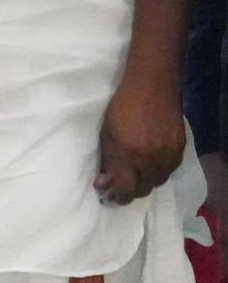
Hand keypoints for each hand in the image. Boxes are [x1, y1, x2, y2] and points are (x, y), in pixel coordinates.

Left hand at [94, 74, 185, 204]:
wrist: (152, 87)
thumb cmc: (122, 106)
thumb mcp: (107, 133)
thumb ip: (108, 160)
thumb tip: (104, 183)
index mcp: (128, 154)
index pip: (124, 189)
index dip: (115, 195)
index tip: (106, 191)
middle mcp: (150, 160)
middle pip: (141, 190)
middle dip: (129, 191)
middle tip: (119, 183)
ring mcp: (167, 157)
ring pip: (156, 183)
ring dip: (144, 181)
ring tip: (134, 172)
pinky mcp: (180, 151)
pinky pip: (168, 171)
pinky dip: (157, 171)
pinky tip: (149, 161)